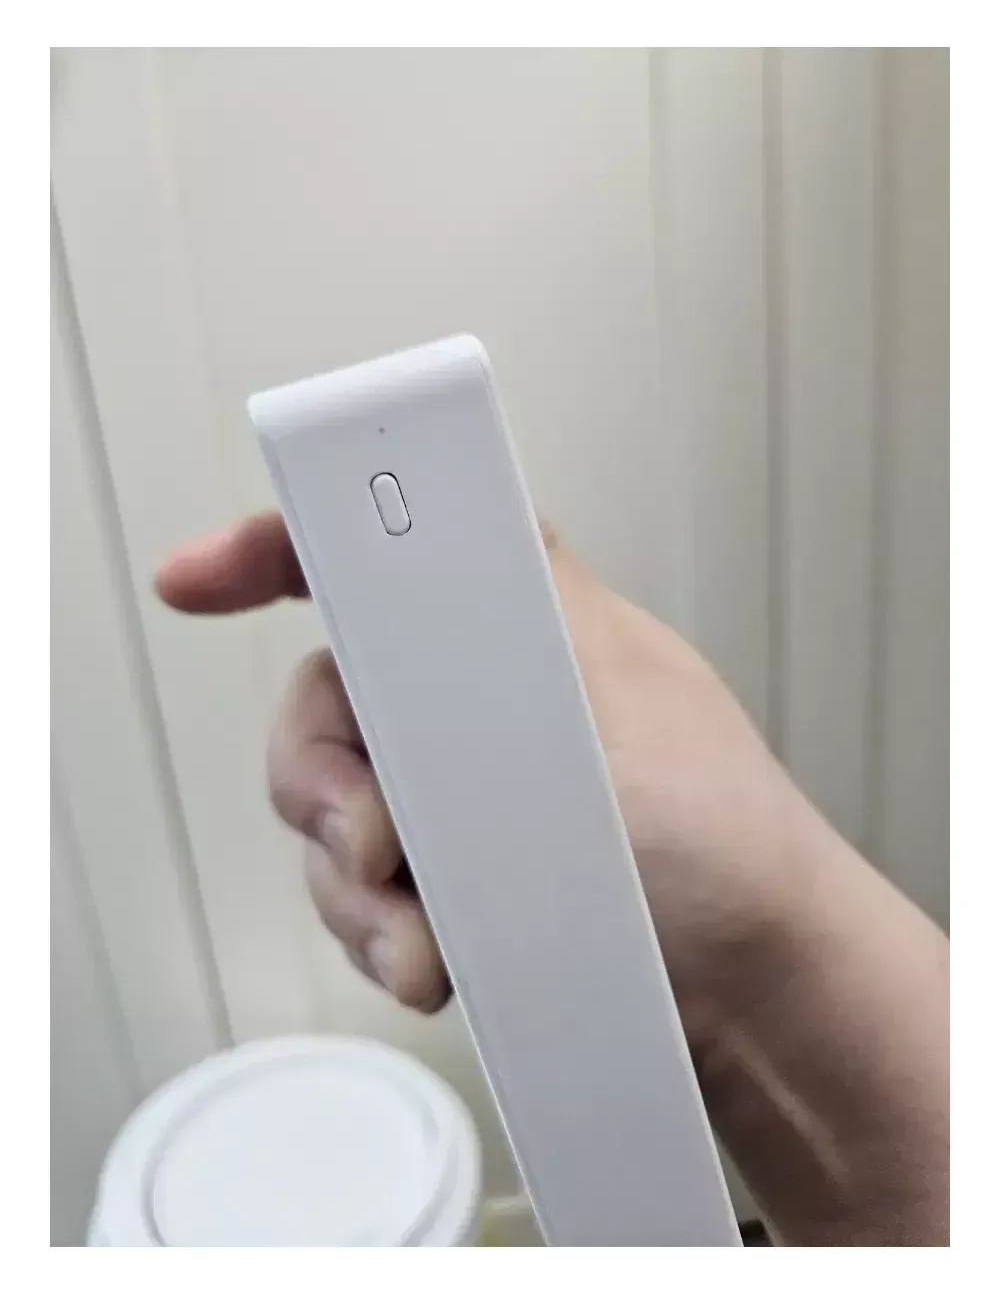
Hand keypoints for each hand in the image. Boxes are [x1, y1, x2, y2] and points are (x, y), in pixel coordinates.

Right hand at [156, 515, 829, 1044]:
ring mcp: (464, 794)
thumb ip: (503, 645)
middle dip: (322, 779)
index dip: (277, 552)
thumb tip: (408, 567)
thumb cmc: (725, 852)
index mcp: (526, 625)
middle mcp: (480, 698)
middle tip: (370, 846)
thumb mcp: (616, 720)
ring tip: (422, 945)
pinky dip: (376, 930)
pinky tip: (430, 964)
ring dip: (355, 883)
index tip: (196, 582)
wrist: (758, 1001)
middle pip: (328, 698)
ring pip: (331, 809)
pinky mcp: (456, 876)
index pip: (387, 552)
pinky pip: (360, 889)